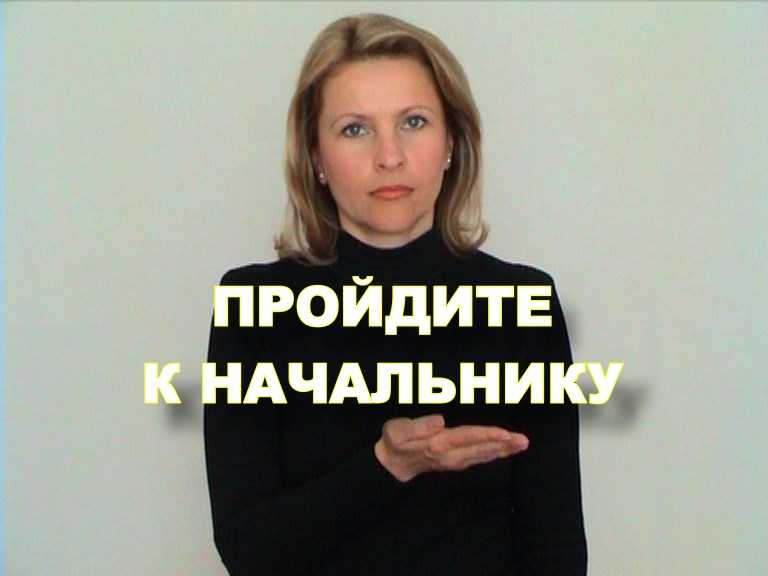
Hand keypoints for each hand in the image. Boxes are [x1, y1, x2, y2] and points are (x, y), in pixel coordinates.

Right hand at [374, 414, 528, 481]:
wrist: (392, 464)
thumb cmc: (395, 442)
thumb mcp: (398, 431)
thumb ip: (418, 426)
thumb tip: (440, 420)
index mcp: (438, 444)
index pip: (468, 437)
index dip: (487, 435)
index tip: (505, 433)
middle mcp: (451, 455)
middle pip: (481, 449)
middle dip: (503, 444)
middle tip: (524, 440)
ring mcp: (455, 461)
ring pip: (484, 455)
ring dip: (503, 450)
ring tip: (521, 444)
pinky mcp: (456, 462)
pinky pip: (480, 458)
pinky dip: (494, 454)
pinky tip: (505, 450)